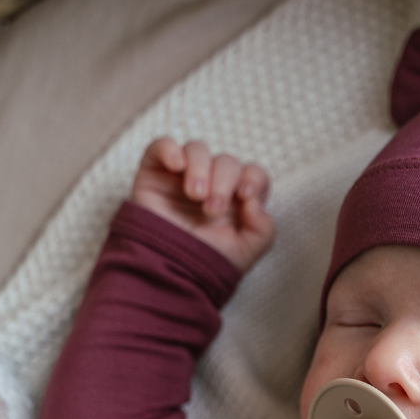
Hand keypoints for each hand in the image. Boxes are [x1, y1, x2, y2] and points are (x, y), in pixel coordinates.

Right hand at [130, 138, 275, 272]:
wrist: (169, 272)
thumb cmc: (207, 261)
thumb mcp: (247, 251)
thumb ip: (264, 228)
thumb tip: (254, 202)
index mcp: (238, 199)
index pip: (253, 173)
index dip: (253, 179)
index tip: (245, 197)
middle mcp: (213, 183)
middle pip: (226, 162)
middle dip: (223, 182)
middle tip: (212, 209)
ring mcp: (183, 176)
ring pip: (197, 150)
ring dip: (200, 168)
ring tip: (195, 195)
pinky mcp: (155, 173)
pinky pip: (162, 146)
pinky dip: (169, 149)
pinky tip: (176, 165)